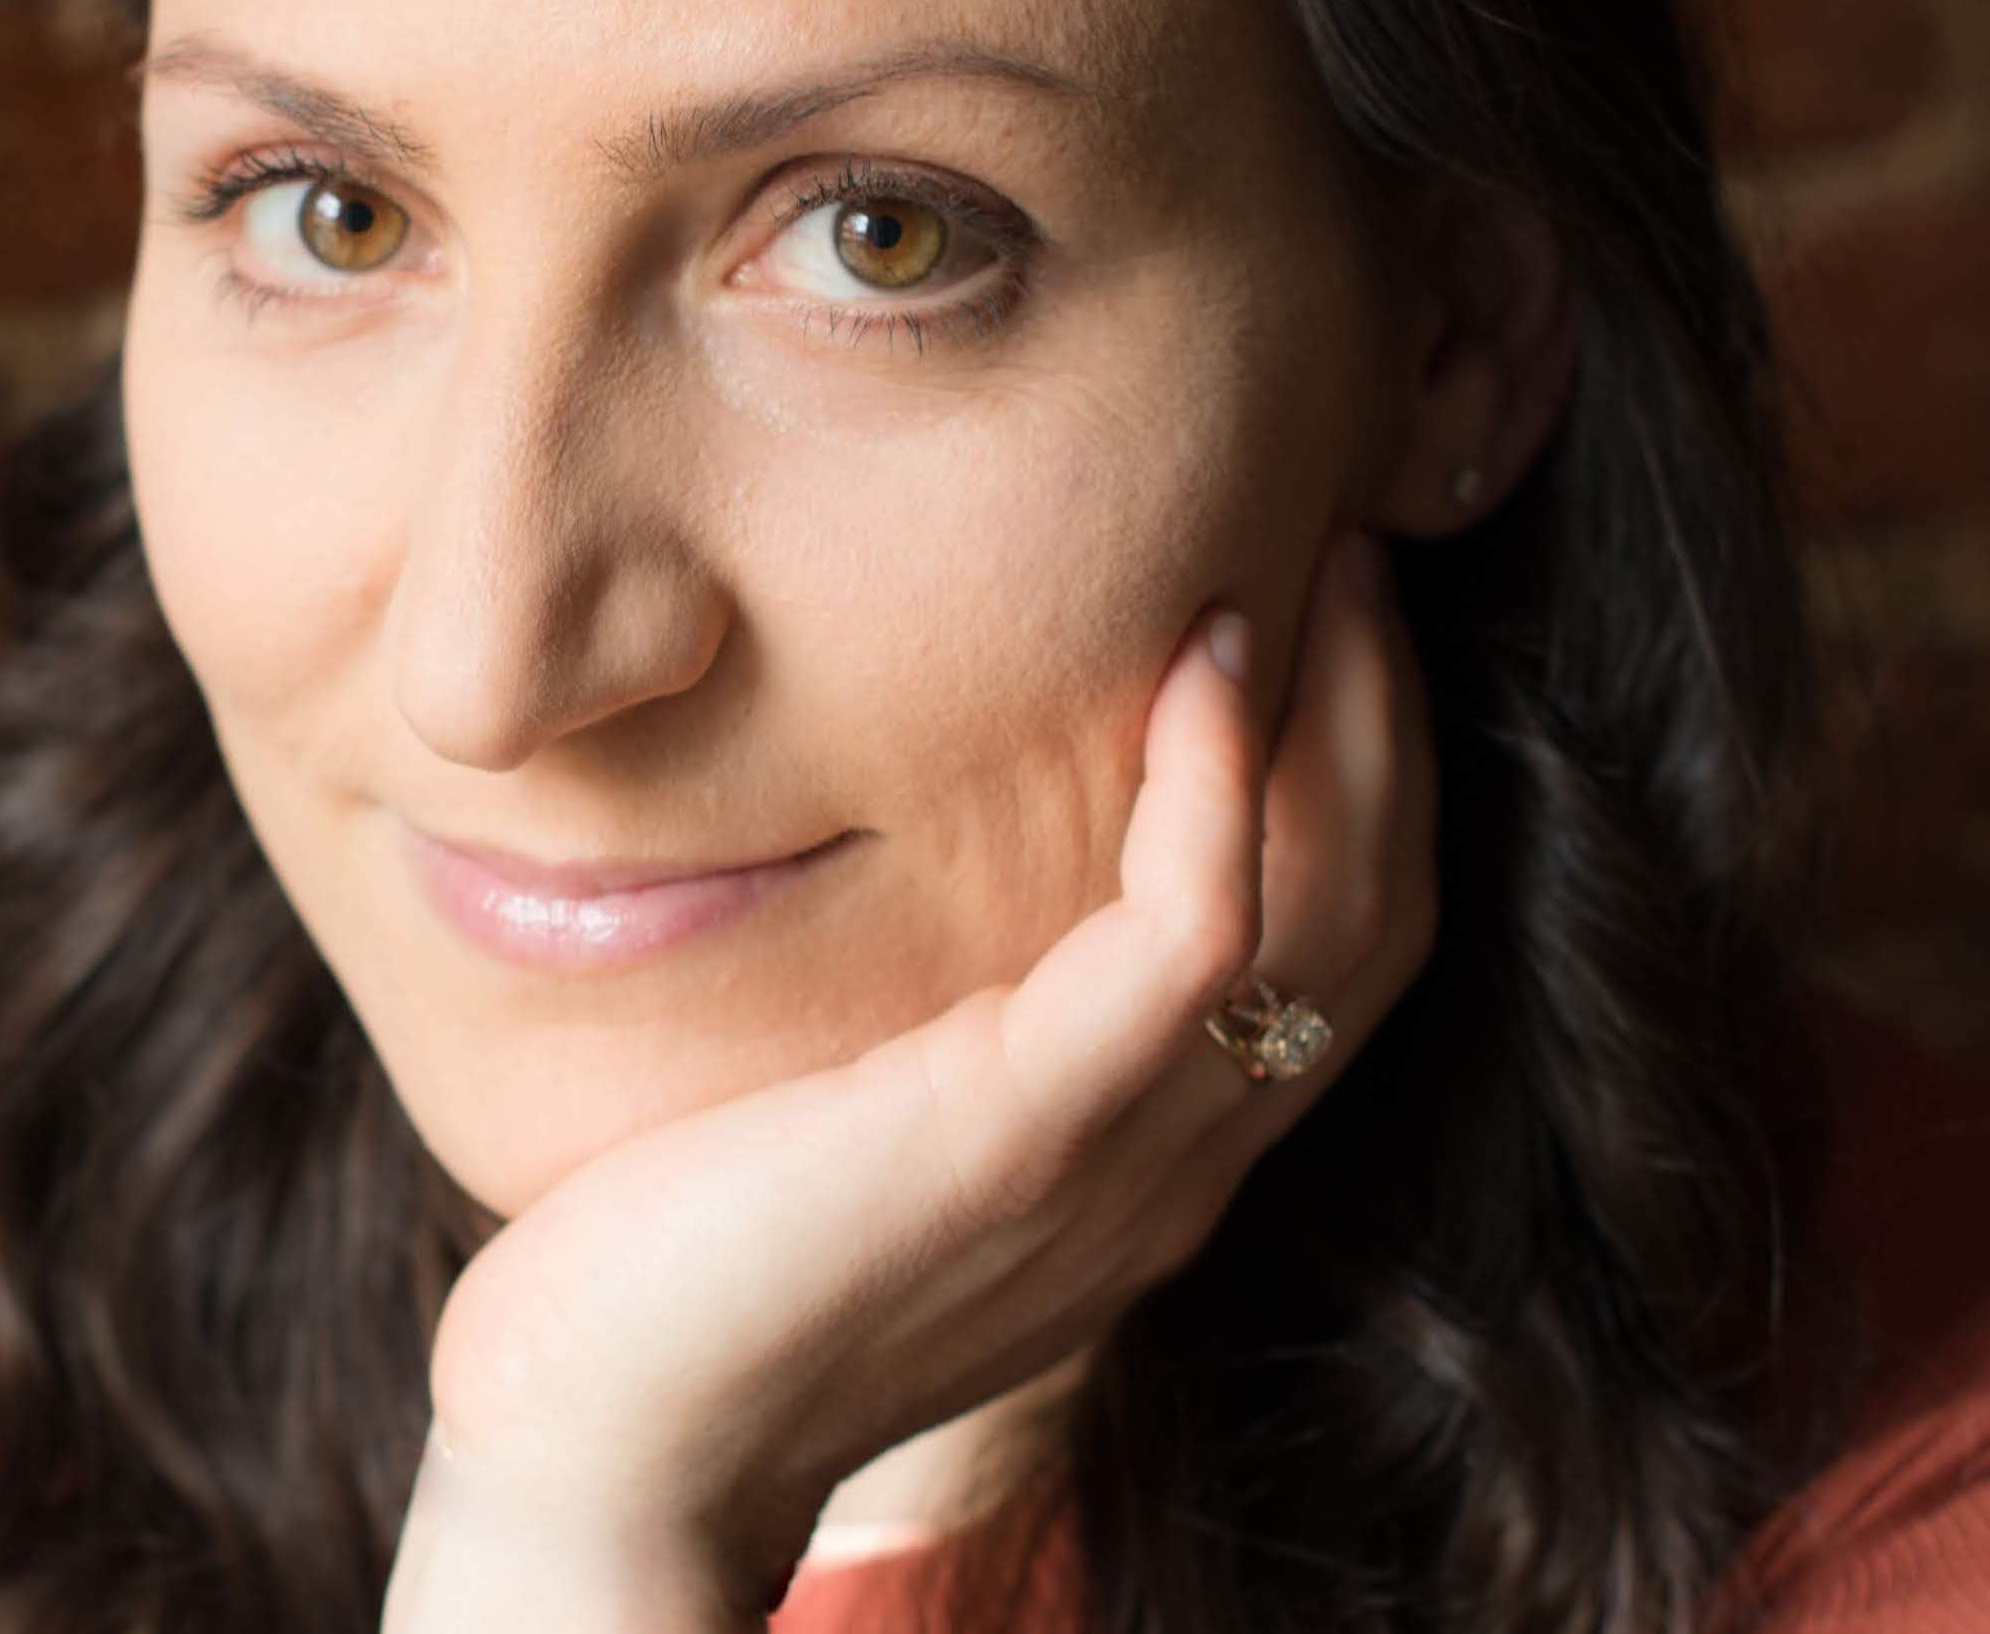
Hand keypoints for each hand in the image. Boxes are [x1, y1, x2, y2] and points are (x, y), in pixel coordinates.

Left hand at [383, 526, 1439, 1627]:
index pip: (1340, 944)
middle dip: (1385, 713)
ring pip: (1330, 912)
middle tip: (1350, 539)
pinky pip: (1190, 939)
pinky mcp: (1025, 1134)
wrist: (605, 1451)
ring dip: (1337, 717)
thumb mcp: (869, 1108)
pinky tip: (1195, 659)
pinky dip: (1214, 788)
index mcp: (1146, 1149)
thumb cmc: (698, 1255)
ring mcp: (1120, 1158)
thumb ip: (950, 1014)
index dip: (1362, 768)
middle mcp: (1178, 1160)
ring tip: (1305, 557)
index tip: (1315, 605)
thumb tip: (914, 841)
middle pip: (1376, 910)